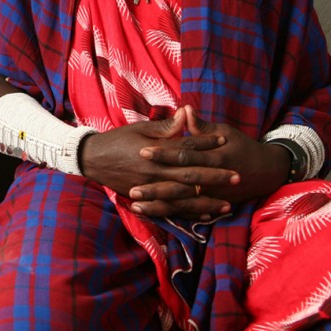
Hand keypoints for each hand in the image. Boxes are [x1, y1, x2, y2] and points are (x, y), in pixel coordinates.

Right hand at [81, 108, 237, 219]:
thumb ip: (166, 127)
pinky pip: (170, 209)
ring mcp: (150, 188)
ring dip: (207, 202)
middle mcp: (154, 172)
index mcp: (154, 151)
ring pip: (184, 198)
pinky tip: (204, 216)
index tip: (224, 142)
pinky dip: (188, 213)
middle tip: (237, 177)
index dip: (205, 144)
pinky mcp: (146, 199)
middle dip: (215, 177)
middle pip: (190, 175)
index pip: (185, 148)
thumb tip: (187, 114)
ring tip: (228, 205)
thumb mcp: (140, 128)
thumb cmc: (117, 140)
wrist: (92, 159)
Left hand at [131, 107, 289, 214]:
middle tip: (132, 188)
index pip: (184, 154)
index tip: (142, 151)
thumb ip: (201, 126)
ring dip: (160, 205)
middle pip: (180, 183)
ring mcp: (213, 195)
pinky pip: (191, 212)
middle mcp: (213, 179)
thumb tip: (184, 109)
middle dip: (155, 187)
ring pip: (182, 202)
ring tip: (136, 205)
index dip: (163, 153)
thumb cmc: (242, 147)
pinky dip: (172, 214)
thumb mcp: (224, 132)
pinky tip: (155, 214)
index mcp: (214, 156)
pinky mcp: (213, 205)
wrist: (268, 171)